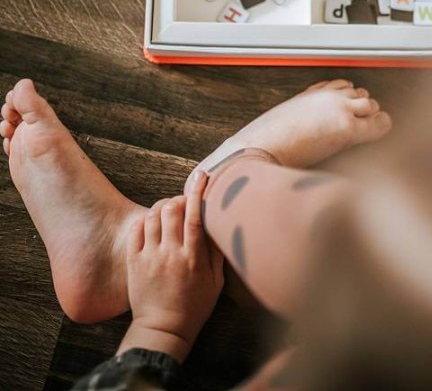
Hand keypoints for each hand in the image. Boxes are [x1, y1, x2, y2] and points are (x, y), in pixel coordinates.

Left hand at [118, 172, 223, 362]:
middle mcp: (170, 253)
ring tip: (169, 212)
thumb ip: (218, 252)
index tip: (202, 176)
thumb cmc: (194, 306)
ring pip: (153, 216)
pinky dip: (146, 219)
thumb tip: (222, 224)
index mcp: (193, 258)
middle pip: (172, 210)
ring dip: (163, 207)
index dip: (198, 191)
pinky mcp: (134, 261)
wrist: (163, 330)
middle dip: (179, 198)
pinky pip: (137, 229)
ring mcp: (150, 257)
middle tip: (185, 202)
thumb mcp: (216, 282)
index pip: (195, 215)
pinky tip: (153, 223)